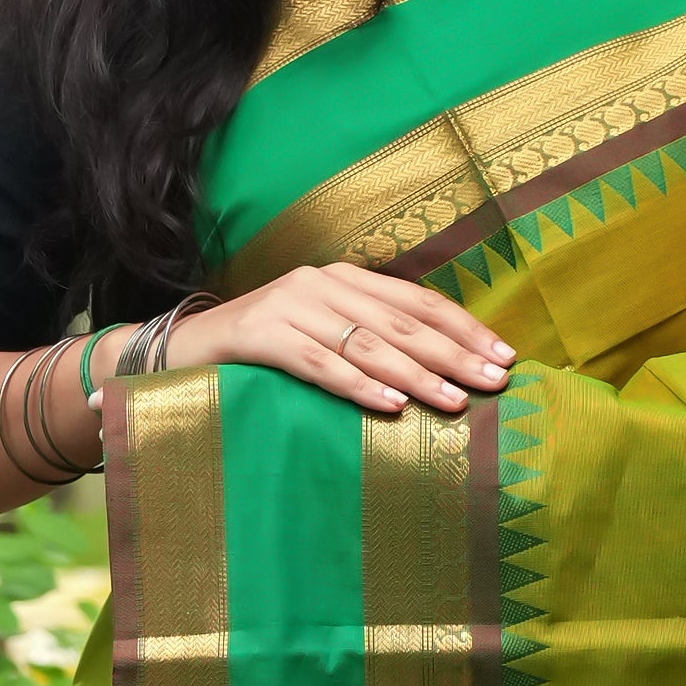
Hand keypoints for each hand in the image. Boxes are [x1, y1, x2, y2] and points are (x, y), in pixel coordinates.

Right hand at [163, 264, 512, 417]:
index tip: (505, 357)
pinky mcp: (259, 335)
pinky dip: (357, 385)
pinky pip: (318, 363)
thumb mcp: (322, 335)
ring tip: (454, 402)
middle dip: (454, 353)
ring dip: (416, 374)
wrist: (181, 349)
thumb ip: (370, 340)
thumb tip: (442, 371)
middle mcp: (320, 283)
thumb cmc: (263, 352)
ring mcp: (289, 306)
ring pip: (366, 343)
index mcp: (344, 279)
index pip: (418, 301)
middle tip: (494, 381)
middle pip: (401, 322)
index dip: (464, 328)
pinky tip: (390, 406)